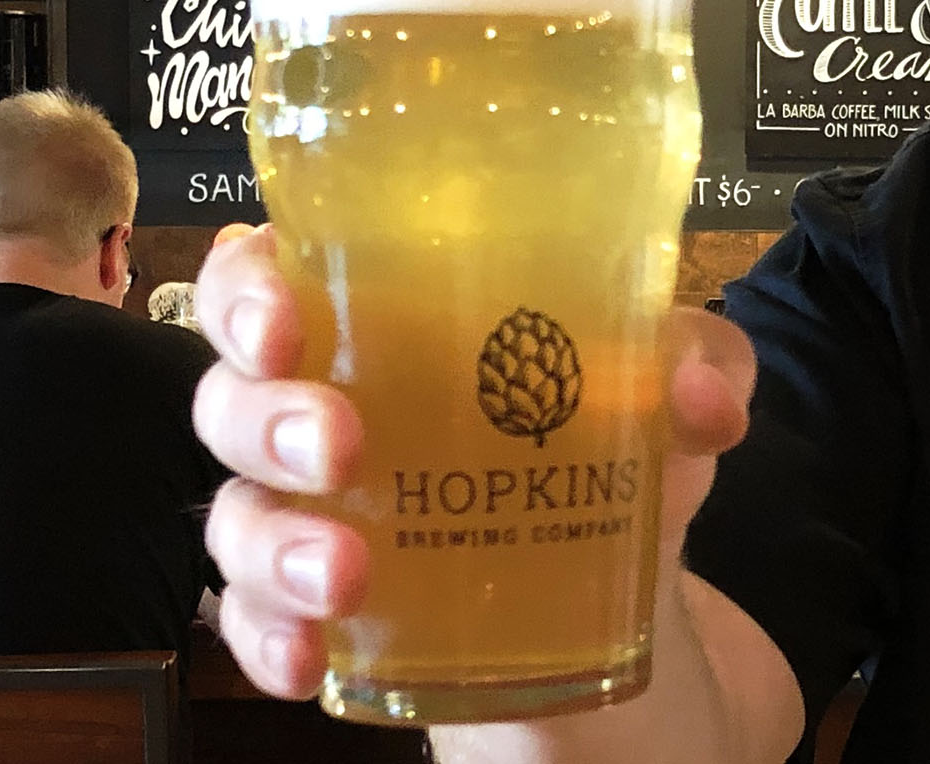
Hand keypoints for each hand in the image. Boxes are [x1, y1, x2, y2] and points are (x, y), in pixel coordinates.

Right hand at [190, 223, 757, 701]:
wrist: (617, 587)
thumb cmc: (600, 440)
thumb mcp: (659, 383)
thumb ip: (692, 360)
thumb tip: (700, 400)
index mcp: (375, 320)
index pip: (262, 273)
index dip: (246, 287)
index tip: (287, 318)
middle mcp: (317, 407)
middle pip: (230, 394)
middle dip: (266, 417)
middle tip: (337, 443)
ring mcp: (309, 515)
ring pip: (237, 515)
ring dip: (277, 542)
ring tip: (345, 575)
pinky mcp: (320, 612)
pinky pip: (258, 623)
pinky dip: (271, 638)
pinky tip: (309, 655)